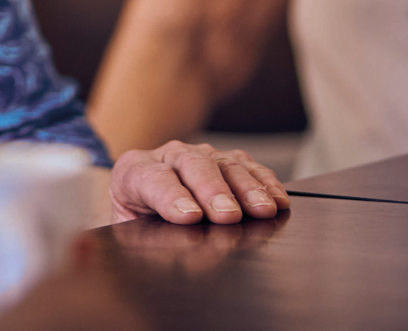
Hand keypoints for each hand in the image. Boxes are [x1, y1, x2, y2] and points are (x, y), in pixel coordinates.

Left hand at [108, 140, 290, 224]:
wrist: (141, 198)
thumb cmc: (137, 217)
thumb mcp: (129, 228)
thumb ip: (143, 235)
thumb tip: (170, 253)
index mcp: (134, 170)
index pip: (151, 179)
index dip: (170, 196)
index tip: (189, 217)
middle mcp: (167, 156)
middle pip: (192, 165)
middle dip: (212, 190)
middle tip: (227, 214)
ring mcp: (199, 154)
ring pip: (225, 163)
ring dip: (247, 187)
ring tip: (262, 209)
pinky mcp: (225, 159)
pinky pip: (248, 165)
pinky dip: (265, 182)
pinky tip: (277, 199)